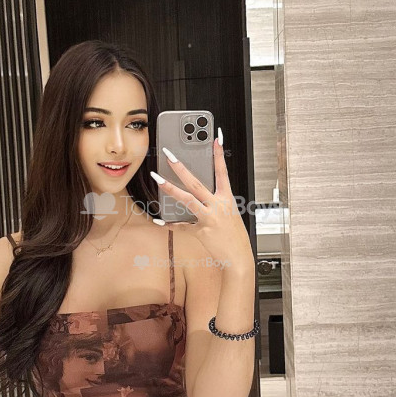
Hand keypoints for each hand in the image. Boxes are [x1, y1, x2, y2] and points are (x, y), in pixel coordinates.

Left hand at [153, 135, 252, 269]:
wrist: (238, 257)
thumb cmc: (234, 236)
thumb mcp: (230, 214)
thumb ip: (215, 202)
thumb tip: (199, 194)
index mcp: (227, 199)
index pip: (222, 172)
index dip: (219, 155)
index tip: (216, 138)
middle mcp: (218, 206)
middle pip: (196, 182)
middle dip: (181, 167)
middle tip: (169, 155)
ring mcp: (209, 218)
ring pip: (187, 199)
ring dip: (170, 188)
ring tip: (157, 178)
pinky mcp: (201, 232)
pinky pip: (181, 227)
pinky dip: (169, 225)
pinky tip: (158, 222)